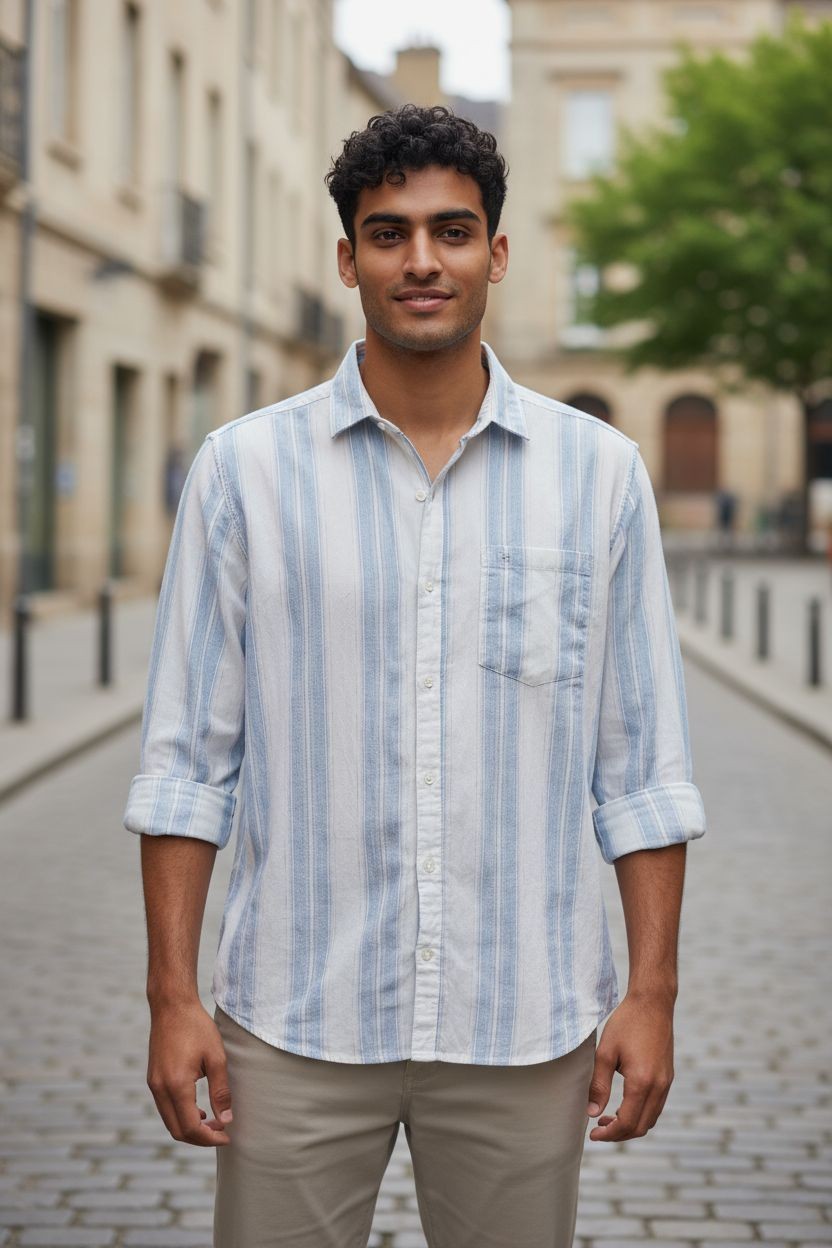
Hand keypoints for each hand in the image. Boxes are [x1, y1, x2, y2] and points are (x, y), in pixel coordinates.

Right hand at [147, 999, 232, 1146]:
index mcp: (176, 1085)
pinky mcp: (153, 1079)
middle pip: (177, 1130)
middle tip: (222, 1132)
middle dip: (200, 1138)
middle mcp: (160, 1089)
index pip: (191, 1128)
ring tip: (213, 1123)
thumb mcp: (216, 1057)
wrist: (172, 1006)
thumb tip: (226, 1119)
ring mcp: (154, 1085)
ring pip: (169, 1121)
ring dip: (190, 1129)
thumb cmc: (196, 1027)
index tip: (227, 1136)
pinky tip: (198, 1110)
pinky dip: (181, 1116)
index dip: (210, 1137)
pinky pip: (165, 1108)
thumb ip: (221, 1091)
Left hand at [586, 992, 673, 1141]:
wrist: (653, 1003)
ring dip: (631, 1125)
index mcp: (642, 1082)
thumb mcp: (606, 1052)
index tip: (593, 1134)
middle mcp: (659, 1086)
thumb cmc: (627, 1023)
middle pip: (641, 1127)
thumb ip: (599, 1084)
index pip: (627, 1123)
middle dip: (619, 1134)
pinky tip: (624, 1106)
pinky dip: (641, 1114)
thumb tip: (592, 1113)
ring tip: (608, 1119)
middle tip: (598, 1130)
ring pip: (651, 1119)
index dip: (609, 1134)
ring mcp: (666, 1082)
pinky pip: (656, 1107)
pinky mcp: (668, 1077)